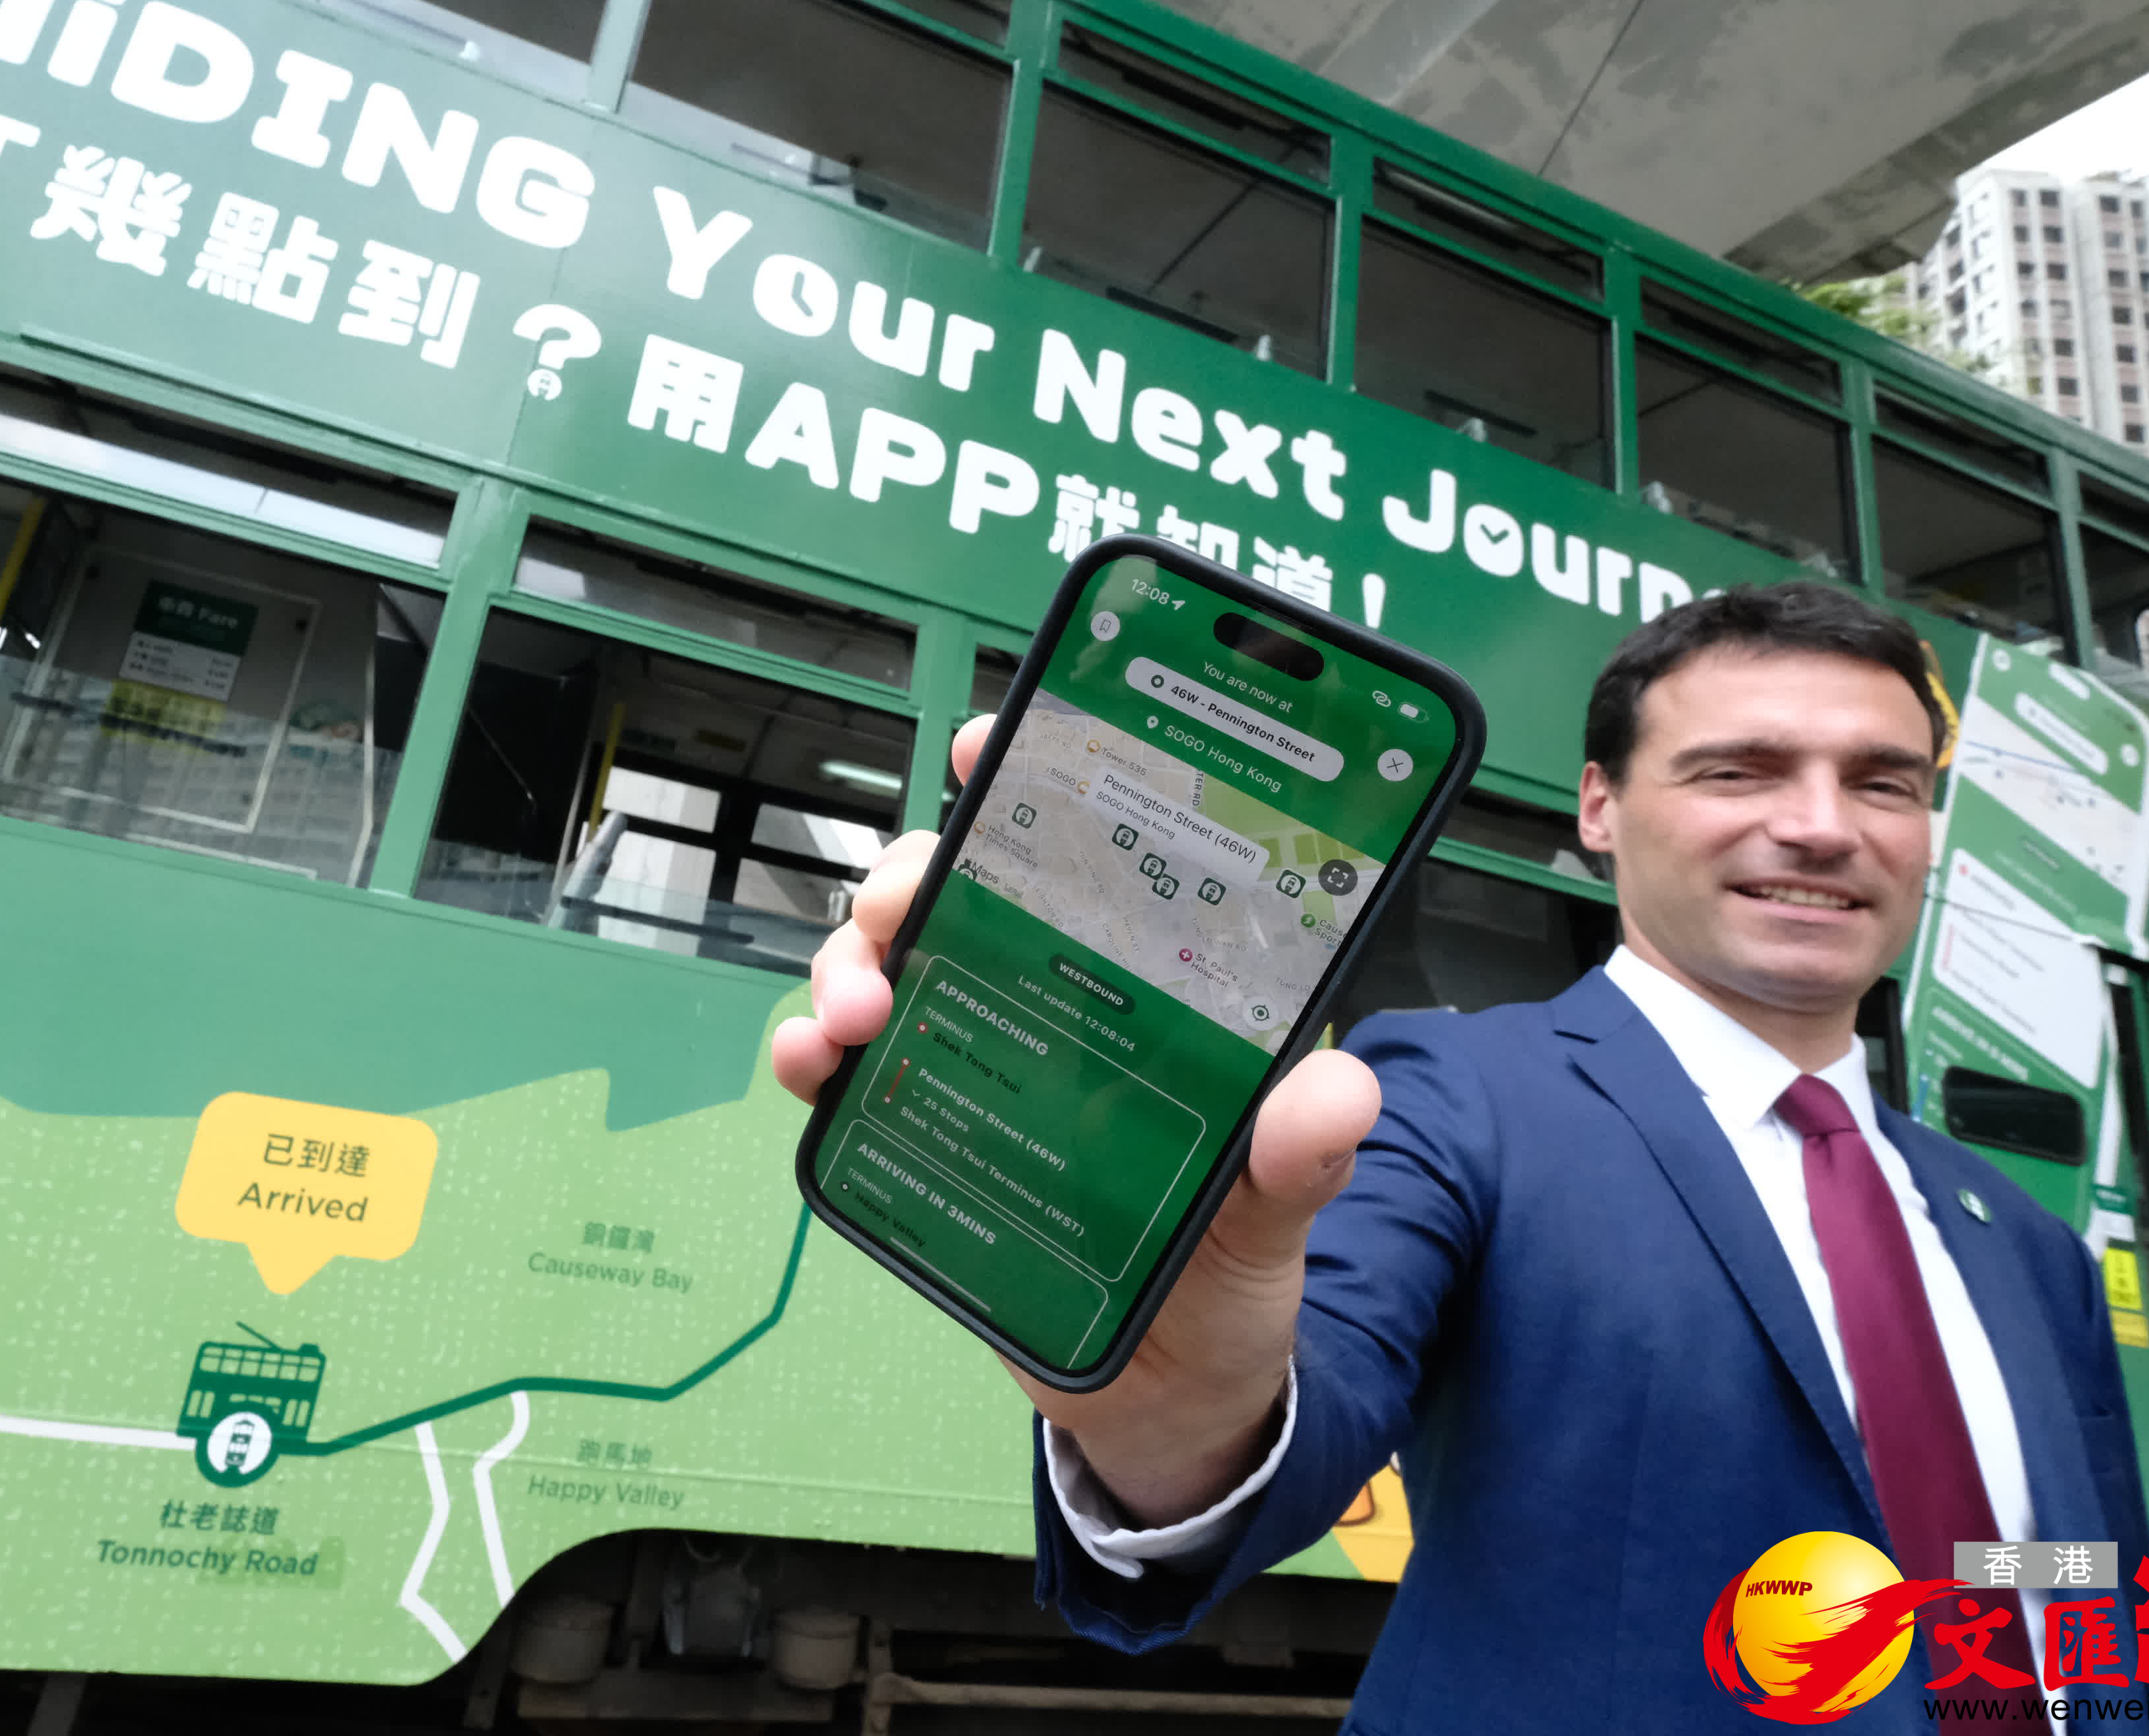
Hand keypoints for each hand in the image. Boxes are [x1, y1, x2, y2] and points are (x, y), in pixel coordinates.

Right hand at [773, 716, 1381, 1526]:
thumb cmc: (1226, 1285)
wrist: (1163, 1405)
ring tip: (855, 1016)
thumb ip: (1299, 1159)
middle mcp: (1046, 1002)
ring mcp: (973, 1058)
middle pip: (960, 890)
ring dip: (850, 962)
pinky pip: (845, 1068)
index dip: (1036, 777)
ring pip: (886, 961)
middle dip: (913, 876)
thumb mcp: (1276, 1226)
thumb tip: (1336, 1092)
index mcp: (1140, 991)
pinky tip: (813, 1066)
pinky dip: (812, 1050)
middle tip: (903, 914)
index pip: (1088, 855)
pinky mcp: (918, 1128)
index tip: (993, 743)